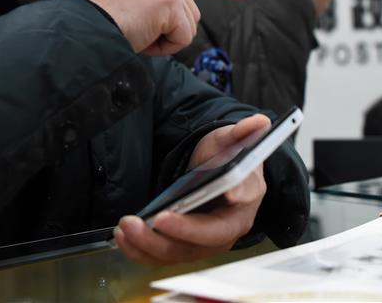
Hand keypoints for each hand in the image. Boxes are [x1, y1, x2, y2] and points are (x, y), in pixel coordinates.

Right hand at [90, 0, 247, 55]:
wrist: (87, 31)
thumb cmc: (105, 29)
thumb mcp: (136, 15)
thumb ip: (160, 14)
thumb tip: (181, 27)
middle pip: (191, 18)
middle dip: (171, 35)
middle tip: (138, 33)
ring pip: (189, 29)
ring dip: (166, 41)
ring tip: (138, 33)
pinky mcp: (170, 0)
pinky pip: (183, 37)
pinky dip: (165, 46)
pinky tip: (143, 36)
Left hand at [114, 115, 269, 264]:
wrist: (218, 169)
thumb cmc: (228, 158)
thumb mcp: (232, 141)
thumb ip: (243, 133)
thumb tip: (259, 123)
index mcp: (241, 211)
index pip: (222, 226)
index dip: (196, 227)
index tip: (170, 216)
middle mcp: (223, 234)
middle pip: (195, 245)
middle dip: (166, 235)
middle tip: (143, 221)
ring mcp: (202, 244)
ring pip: (174, 254)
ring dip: (146, 245)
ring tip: (125, 227)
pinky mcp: (183, 247)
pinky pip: (160, 257)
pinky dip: (139, 251)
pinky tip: (122, 237)